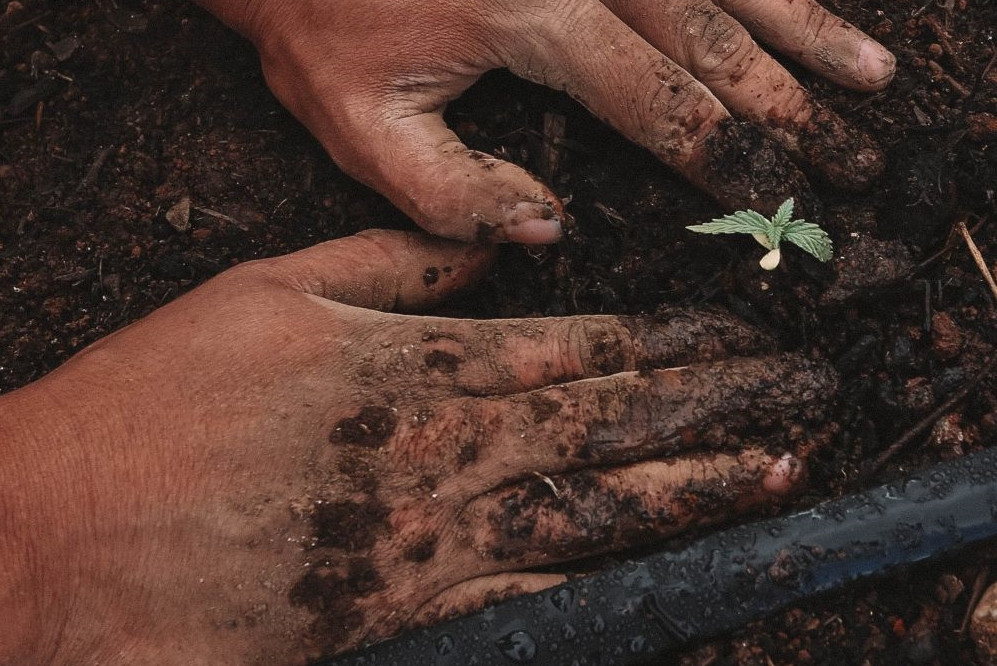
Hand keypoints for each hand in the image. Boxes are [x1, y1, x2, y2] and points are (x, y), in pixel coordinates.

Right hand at [0, 231, 834, 664]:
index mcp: (417, 365)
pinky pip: (531, 597)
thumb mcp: (273, 289)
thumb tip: (492, 252)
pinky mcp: (403, 611)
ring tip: (776, 473)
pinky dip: (610, 582)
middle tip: (804, 398)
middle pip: (611, 424)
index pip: (580, 347)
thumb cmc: (160, 398)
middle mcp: (442, 449)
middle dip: (718, 409)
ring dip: (693, 491)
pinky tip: (673, 570)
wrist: (68, 530)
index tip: (742, 336)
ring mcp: (431, 537)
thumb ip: (395, 264)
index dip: (672, 341)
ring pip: (594, 509)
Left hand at [199, 0, 893, 242]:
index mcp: (531, 13)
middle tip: (856, 160)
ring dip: (804, 30)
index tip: (782, 202)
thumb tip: (550, 230)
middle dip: (791, 108)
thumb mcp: (356, 125)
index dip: (729, 158)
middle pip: (716, 38)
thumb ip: (449, 194)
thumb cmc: (318, 20)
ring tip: (870, 78)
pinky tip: (804, 3)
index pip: (658, 100)